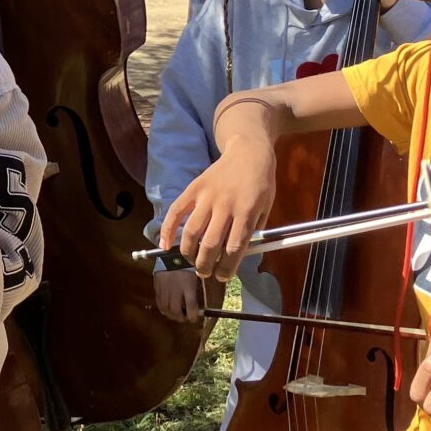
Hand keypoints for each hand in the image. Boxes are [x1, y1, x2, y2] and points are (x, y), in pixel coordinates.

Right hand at [152, 268, 204, 322]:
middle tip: (185, 318)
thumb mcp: (195, 277)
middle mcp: (175, 289)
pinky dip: (164, 309)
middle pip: (176, 310)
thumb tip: (197, 308)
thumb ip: (196, 292)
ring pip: (166, 308)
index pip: (191, 306)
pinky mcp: (157, 287)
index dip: (193, 316)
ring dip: (172, 315)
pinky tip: (168, 309)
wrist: (171, 255)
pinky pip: (159, 303)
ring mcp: (165, 289)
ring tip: (176, 315)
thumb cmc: (187, 267)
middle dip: (181, 318)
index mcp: (188, 286)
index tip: (194, 318)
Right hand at [160, 141, 277, 281]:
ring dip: (189, 253)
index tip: (223, 277)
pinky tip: (165, 245)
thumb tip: (236, 257)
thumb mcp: (266, 208)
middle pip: (210, 244)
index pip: (233, 248)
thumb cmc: (261, 183)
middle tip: (205, 273)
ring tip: (192, 262)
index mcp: (246, 211)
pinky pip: (176, 211)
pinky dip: (168, 230)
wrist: (248, 152)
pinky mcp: (193, 188)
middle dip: (205, 265)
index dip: (227, 268)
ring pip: (191, 231)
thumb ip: (253, 232)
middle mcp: (224, 205)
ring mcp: (206, 196)